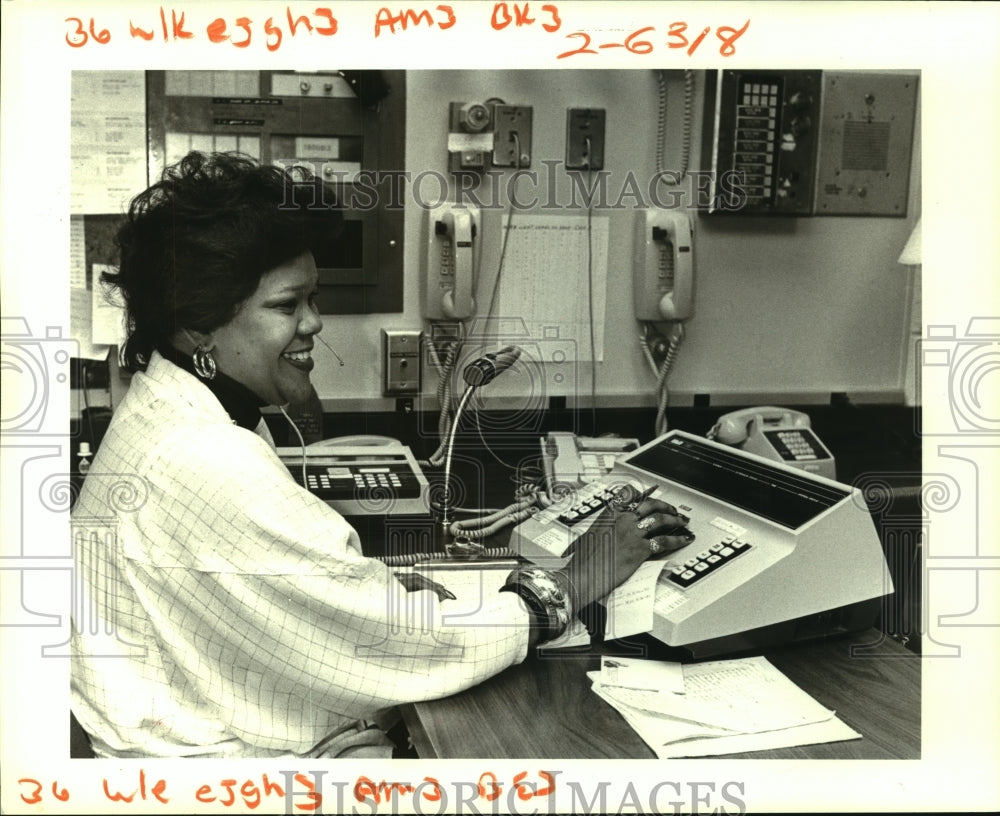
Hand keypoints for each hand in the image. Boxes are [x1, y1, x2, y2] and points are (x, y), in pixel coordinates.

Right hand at [559, 493, 693, 609]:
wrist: (583, 574)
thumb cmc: (582, 560)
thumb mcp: (587, 537)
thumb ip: (598, 531)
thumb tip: (598, 533)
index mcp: (609, 514)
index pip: (629, 495)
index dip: (643, 494)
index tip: (652, 494)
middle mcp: (622, 519)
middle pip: (649, 505)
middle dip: (664, 506)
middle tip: (672, 510)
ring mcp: (632, 533)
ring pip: (660, 520)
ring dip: (675, 520)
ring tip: (682, 522)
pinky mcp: (640, 549)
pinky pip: (664, 541)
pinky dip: (677, 540)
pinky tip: (683, 540)